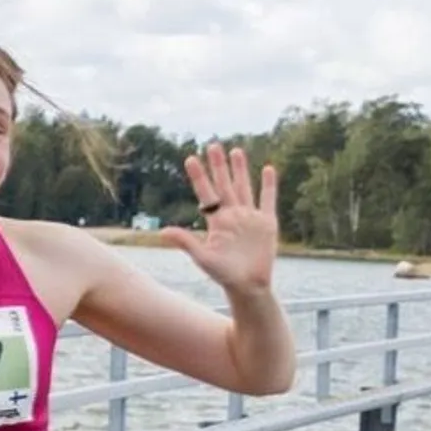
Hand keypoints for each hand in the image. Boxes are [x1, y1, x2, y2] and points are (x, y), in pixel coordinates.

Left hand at [159, 143, 277, 292]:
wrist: (248, 286)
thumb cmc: (223, 275)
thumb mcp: (203, 257)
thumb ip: (185, 242)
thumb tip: (162, 231)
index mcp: (216, 222)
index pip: (206, 193)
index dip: (199, 176)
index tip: (190, 158)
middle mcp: (232, 215)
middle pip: (224, 185)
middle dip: (218, 166)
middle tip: (212, 144)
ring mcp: (249, 217)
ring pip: (244, 187)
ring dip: (240, 169)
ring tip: (236, 150)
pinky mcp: (267, 222)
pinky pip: (268, 199)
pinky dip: (268, 185)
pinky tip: (267, 169)